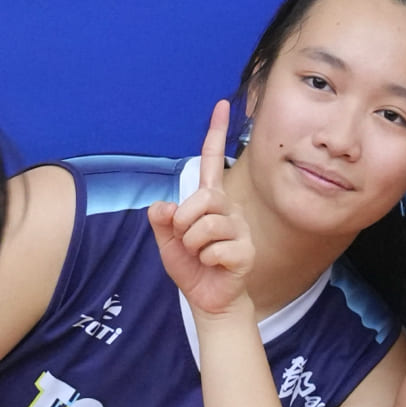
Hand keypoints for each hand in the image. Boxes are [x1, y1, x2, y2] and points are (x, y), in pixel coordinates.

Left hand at [150, 101, 256, 320]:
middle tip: (186, 239)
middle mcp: (228, 209)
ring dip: (192, 244)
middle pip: (203, 197)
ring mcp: (239, 229)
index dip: (216, 134)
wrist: (209, 300)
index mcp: (210, 201)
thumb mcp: (166, 242)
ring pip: (205, 225)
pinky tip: (214, 266)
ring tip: (201, 255)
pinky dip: (205, 260)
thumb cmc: (192, 267)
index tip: (222, 105)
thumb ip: (160, 221)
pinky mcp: (245, 250)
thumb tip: (164, 206)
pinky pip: (213, 248)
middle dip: (183, 222)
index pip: (212, 161)